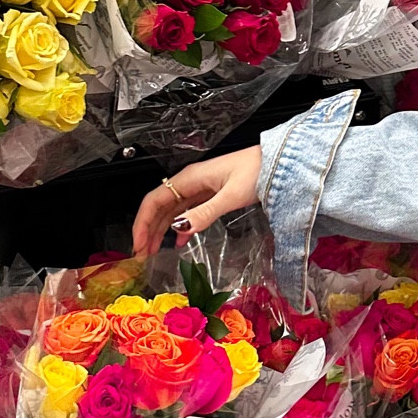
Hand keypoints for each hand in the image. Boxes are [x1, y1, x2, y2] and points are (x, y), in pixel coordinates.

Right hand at [133, 146, 261, 256]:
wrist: (279, 163)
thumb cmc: (258, 171)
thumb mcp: (231, 195)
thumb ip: (205, 212)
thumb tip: (180, 227)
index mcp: (190, 178)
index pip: (154, 201)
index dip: (142, 224)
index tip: (138, 244)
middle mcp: (190, 181)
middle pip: (159, 207)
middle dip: (148, 231)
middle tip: (142, 254)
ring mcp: (200, 187)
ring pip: (171, 210)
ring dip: (161, 231)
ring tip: (154, 251)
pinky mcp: (210, 193)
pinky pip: (187, 211)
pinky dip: (180, 227)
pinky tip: (180, 241)